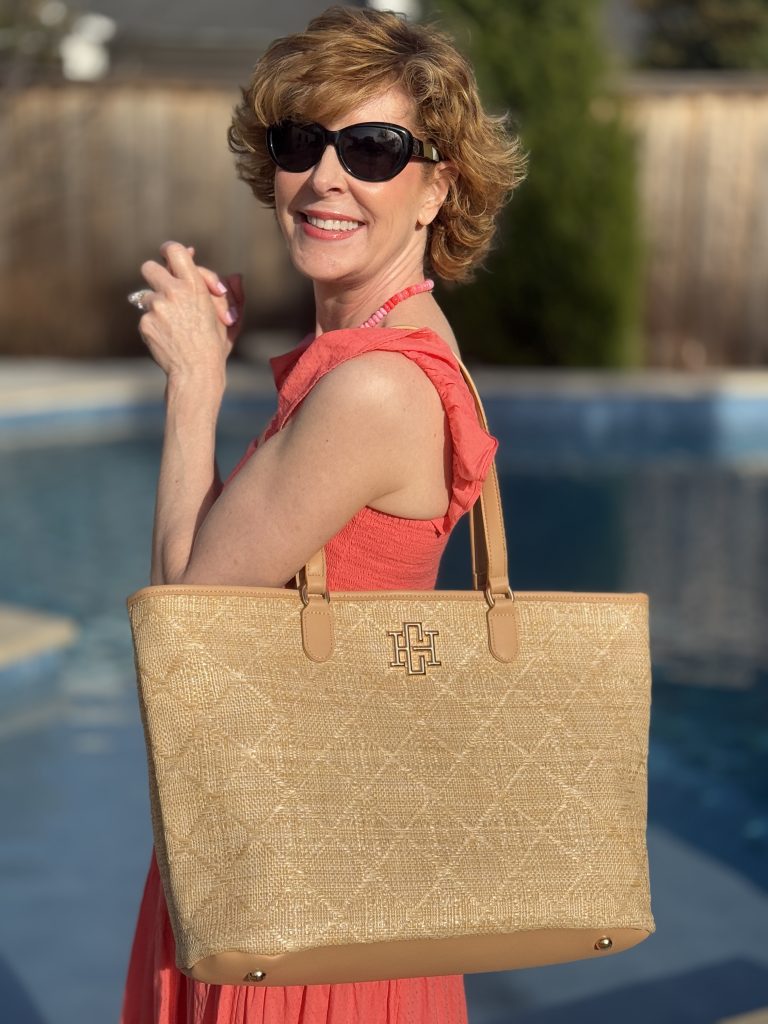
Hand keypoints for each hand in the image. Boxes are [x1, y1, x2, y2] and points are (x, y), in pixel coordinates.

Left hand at [137, 241, 244, 382]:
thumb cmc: (215, 344)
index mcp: (194, 285)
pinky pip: (146, 317)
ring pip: (146, 295)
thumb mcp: (230, 318)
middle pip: (149, 267)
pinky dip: (155, 325)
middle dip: (156, 275)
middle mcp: (172, 292)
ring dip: (158, 305)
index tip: (170, 255)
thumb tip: (234, 276)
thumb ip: (230, 294)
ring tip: (174, 323)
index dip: (170, 250)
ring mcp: (156, 307)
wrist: (197, 371)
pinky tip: (168, 337)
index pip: (174, 250)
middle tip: (164, 287)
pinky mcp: (145, 323)